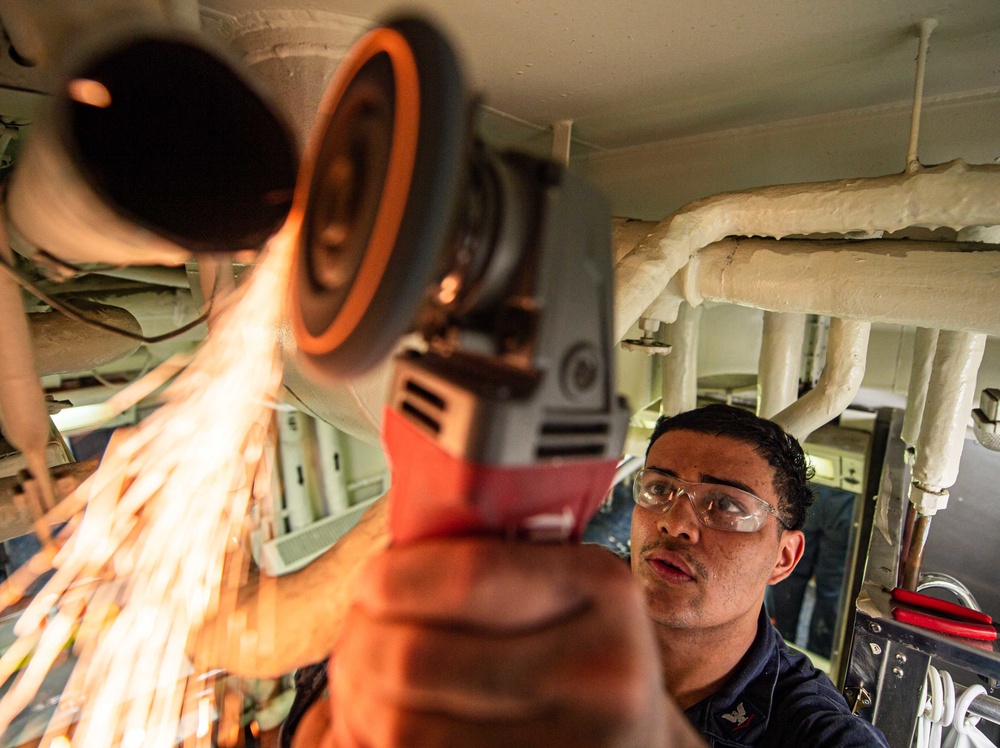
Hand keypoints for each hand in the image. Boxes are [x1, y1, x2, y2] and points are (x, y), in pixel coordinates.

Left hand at [295, 538, 705, 746]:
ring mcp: (575, 746)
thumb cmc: (582, 658)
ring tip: (363, 687)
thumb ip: (494, 562)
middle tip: (356, 638)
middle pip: (415, 659)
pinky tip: (379, 729)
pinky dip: (367, 742)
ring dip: (357, 702)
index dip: (394, 579)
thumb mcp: (565, 590)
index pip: (468, 575)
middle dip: (359, 645)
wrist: (634, 742)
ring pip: (401, 727)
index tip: (371, 584)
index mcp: (601, 590)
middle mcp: (602, 674)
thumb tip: (387, 561)